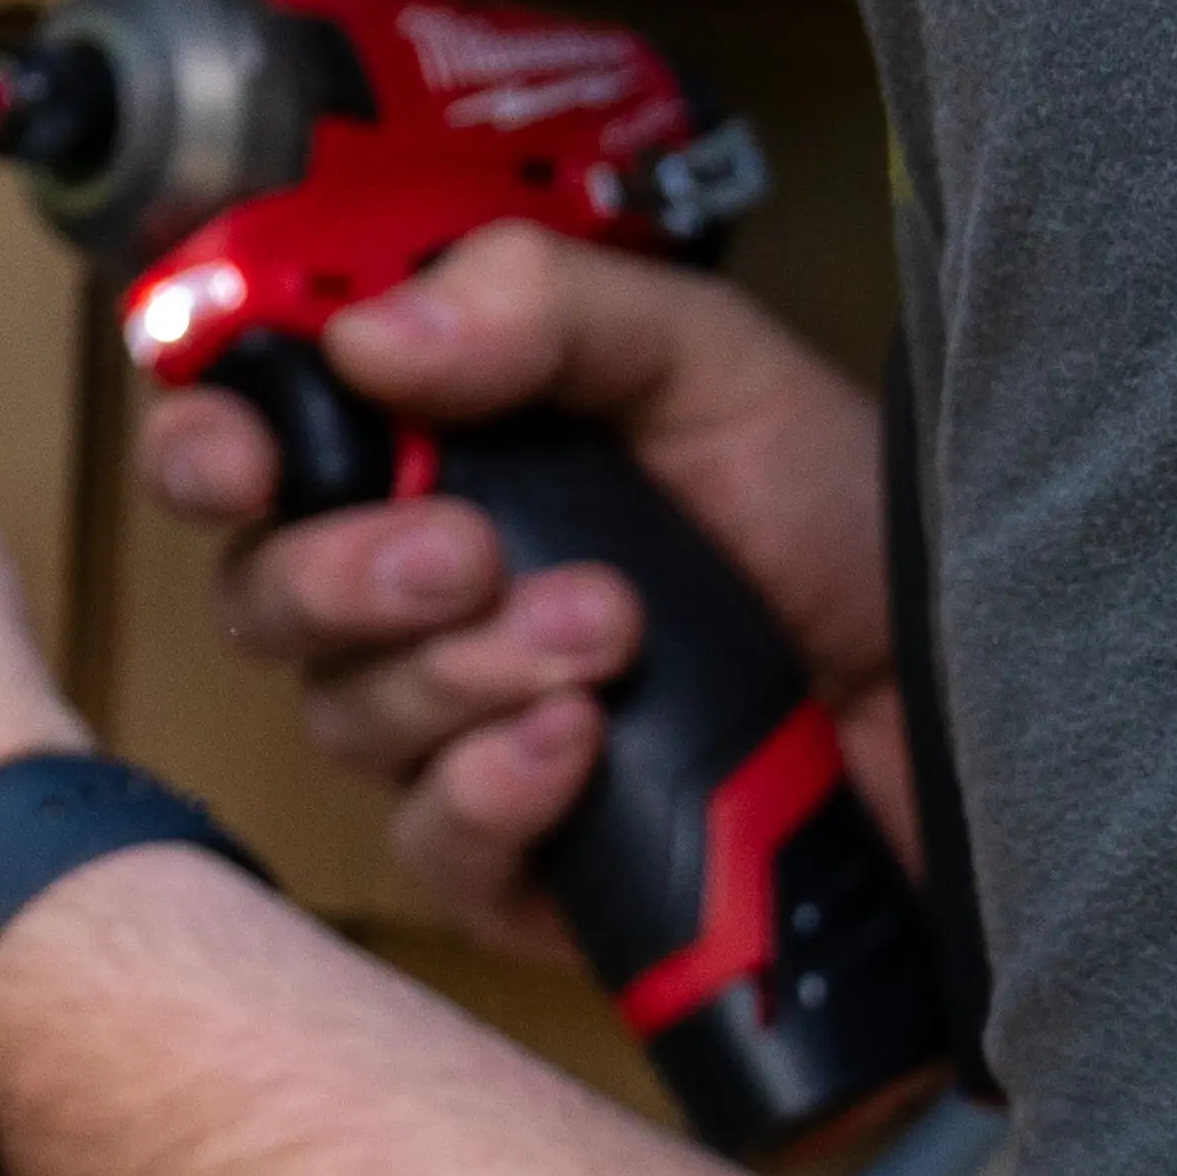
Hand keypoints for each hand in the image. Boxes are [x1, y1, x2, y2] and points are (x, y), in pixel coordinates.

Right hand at [135, 224, 895, 961]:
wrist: (968, 706)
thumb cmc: (847, 529)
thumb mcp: (706, 361)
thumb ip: (539, 307)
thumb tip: (366, 332)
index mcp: (445, 456)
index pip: (255, 444)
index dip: (208, 445)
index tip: (237, 452)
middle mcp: (428, 598)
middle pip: (260, 595)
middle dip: (344, 571)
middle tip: (470, 547)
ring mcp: (464, 738)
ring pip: (343, 718)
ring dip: (462, 669)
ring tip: (610, 630)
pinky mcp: (523, 868)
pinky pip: (429, 843)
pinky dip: (491, 787)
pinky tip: (580, 745)